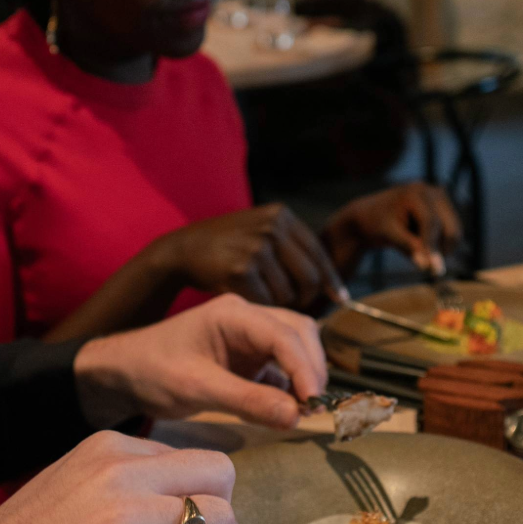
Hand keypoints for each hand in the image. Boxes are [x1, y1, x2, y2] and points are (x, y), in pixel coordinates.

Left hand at [73, 293, 326, 428]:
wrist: (124, 373)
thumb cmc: (152, 371)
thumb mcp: (197, 388)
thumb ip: (247, 400)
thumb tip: (296, 416)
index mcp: (233, 313)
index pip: (283, 334)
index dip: (305, 368)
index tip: (315, 402)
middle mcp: (247, 318)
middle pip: (299, 333)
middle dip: (312, 368)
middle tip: (315, 408)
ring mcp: (249, 336)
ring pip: (295, 348)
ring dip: (305, 376)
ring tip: (306, 410)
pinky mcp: (248, 358)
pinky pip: (281, 367)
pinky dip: (291, 386)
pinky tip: (289, 409)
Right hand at [154, 203, 344, 310]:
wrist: (182, 249)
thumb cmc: (228, 246)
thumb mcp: (261, 230)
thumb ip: (292, 247)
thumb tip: (332, 283)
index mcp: (281, 216)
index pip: (319, 251)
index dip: (330, 278)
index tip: (340, 297)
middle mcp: (272, 228)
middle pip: (309, 277)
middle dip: (305, 297)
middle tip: (294, 305)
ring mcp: (256, 248)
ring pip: (288, 294)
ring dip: (278, 303)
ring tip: (259, 294)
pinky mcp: (240, 271)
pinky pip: (266, 302)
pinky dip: (260, 307)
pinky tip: (246, 298)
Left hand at [321, 181, 460, 276]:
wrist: (372, 215)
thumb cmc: (376, 224)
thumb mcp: (388, 234)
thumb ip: (408, 247)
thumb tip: (427, 265)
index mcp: (415, 193)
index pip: (430, 222)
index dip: (432, 246)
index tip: (433, 269)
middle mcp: (433, 192)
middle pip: (449, 229)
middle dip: (439, 249)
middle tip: (426, 267)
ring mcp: (442, 200)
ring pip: (454, 234)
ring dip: (439, 248)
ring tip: (412, 243)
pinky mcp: (446, 209)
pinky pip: (452, 234)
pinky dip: (439, 244)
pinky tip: (418, 238)